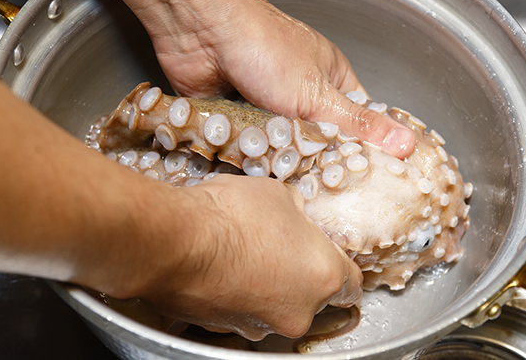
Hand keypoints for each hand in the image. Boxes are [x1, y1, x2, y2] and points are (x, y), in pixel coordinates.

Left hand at [75, 0, 415, 158]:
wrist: (201, 32)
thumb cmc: (265, 48)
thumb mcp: (320, 94)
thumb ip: (359, 125)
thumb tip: (406, 144)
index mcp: (329, 80)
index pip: (355, 123)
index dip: (359, 152)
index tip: (362, 182)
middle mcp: (297, 94)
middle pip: (315, 142)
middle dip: (313, 164)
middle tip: (319, 192)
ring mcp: (264, 107)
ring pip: (279, 150)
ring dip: (277, 163)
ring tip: (284, 186)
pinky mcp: (235, 120)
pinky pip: (247, 151)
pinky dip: (248, 160)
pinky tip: (252, 174)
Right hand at [130, 174, 362, 340]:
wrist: (173, 240)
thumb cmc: (229, 214)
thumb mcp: (280, 194)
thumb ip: (299, 214)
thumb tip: (296, 218)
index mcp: (323, 276)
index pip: (353, 284)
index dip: (340, 265)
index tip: (329, 255)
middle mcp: (298, 312)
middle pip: (312, 298)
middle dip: (299, 273)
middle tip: (279, 246)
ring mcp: (260, 327)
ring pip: (276, 307)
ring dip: (267, 286)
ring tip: (243, 254)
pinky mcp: (226, 331)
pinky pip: (243, 312)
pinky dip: (238, 295)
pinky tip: (223, 268)